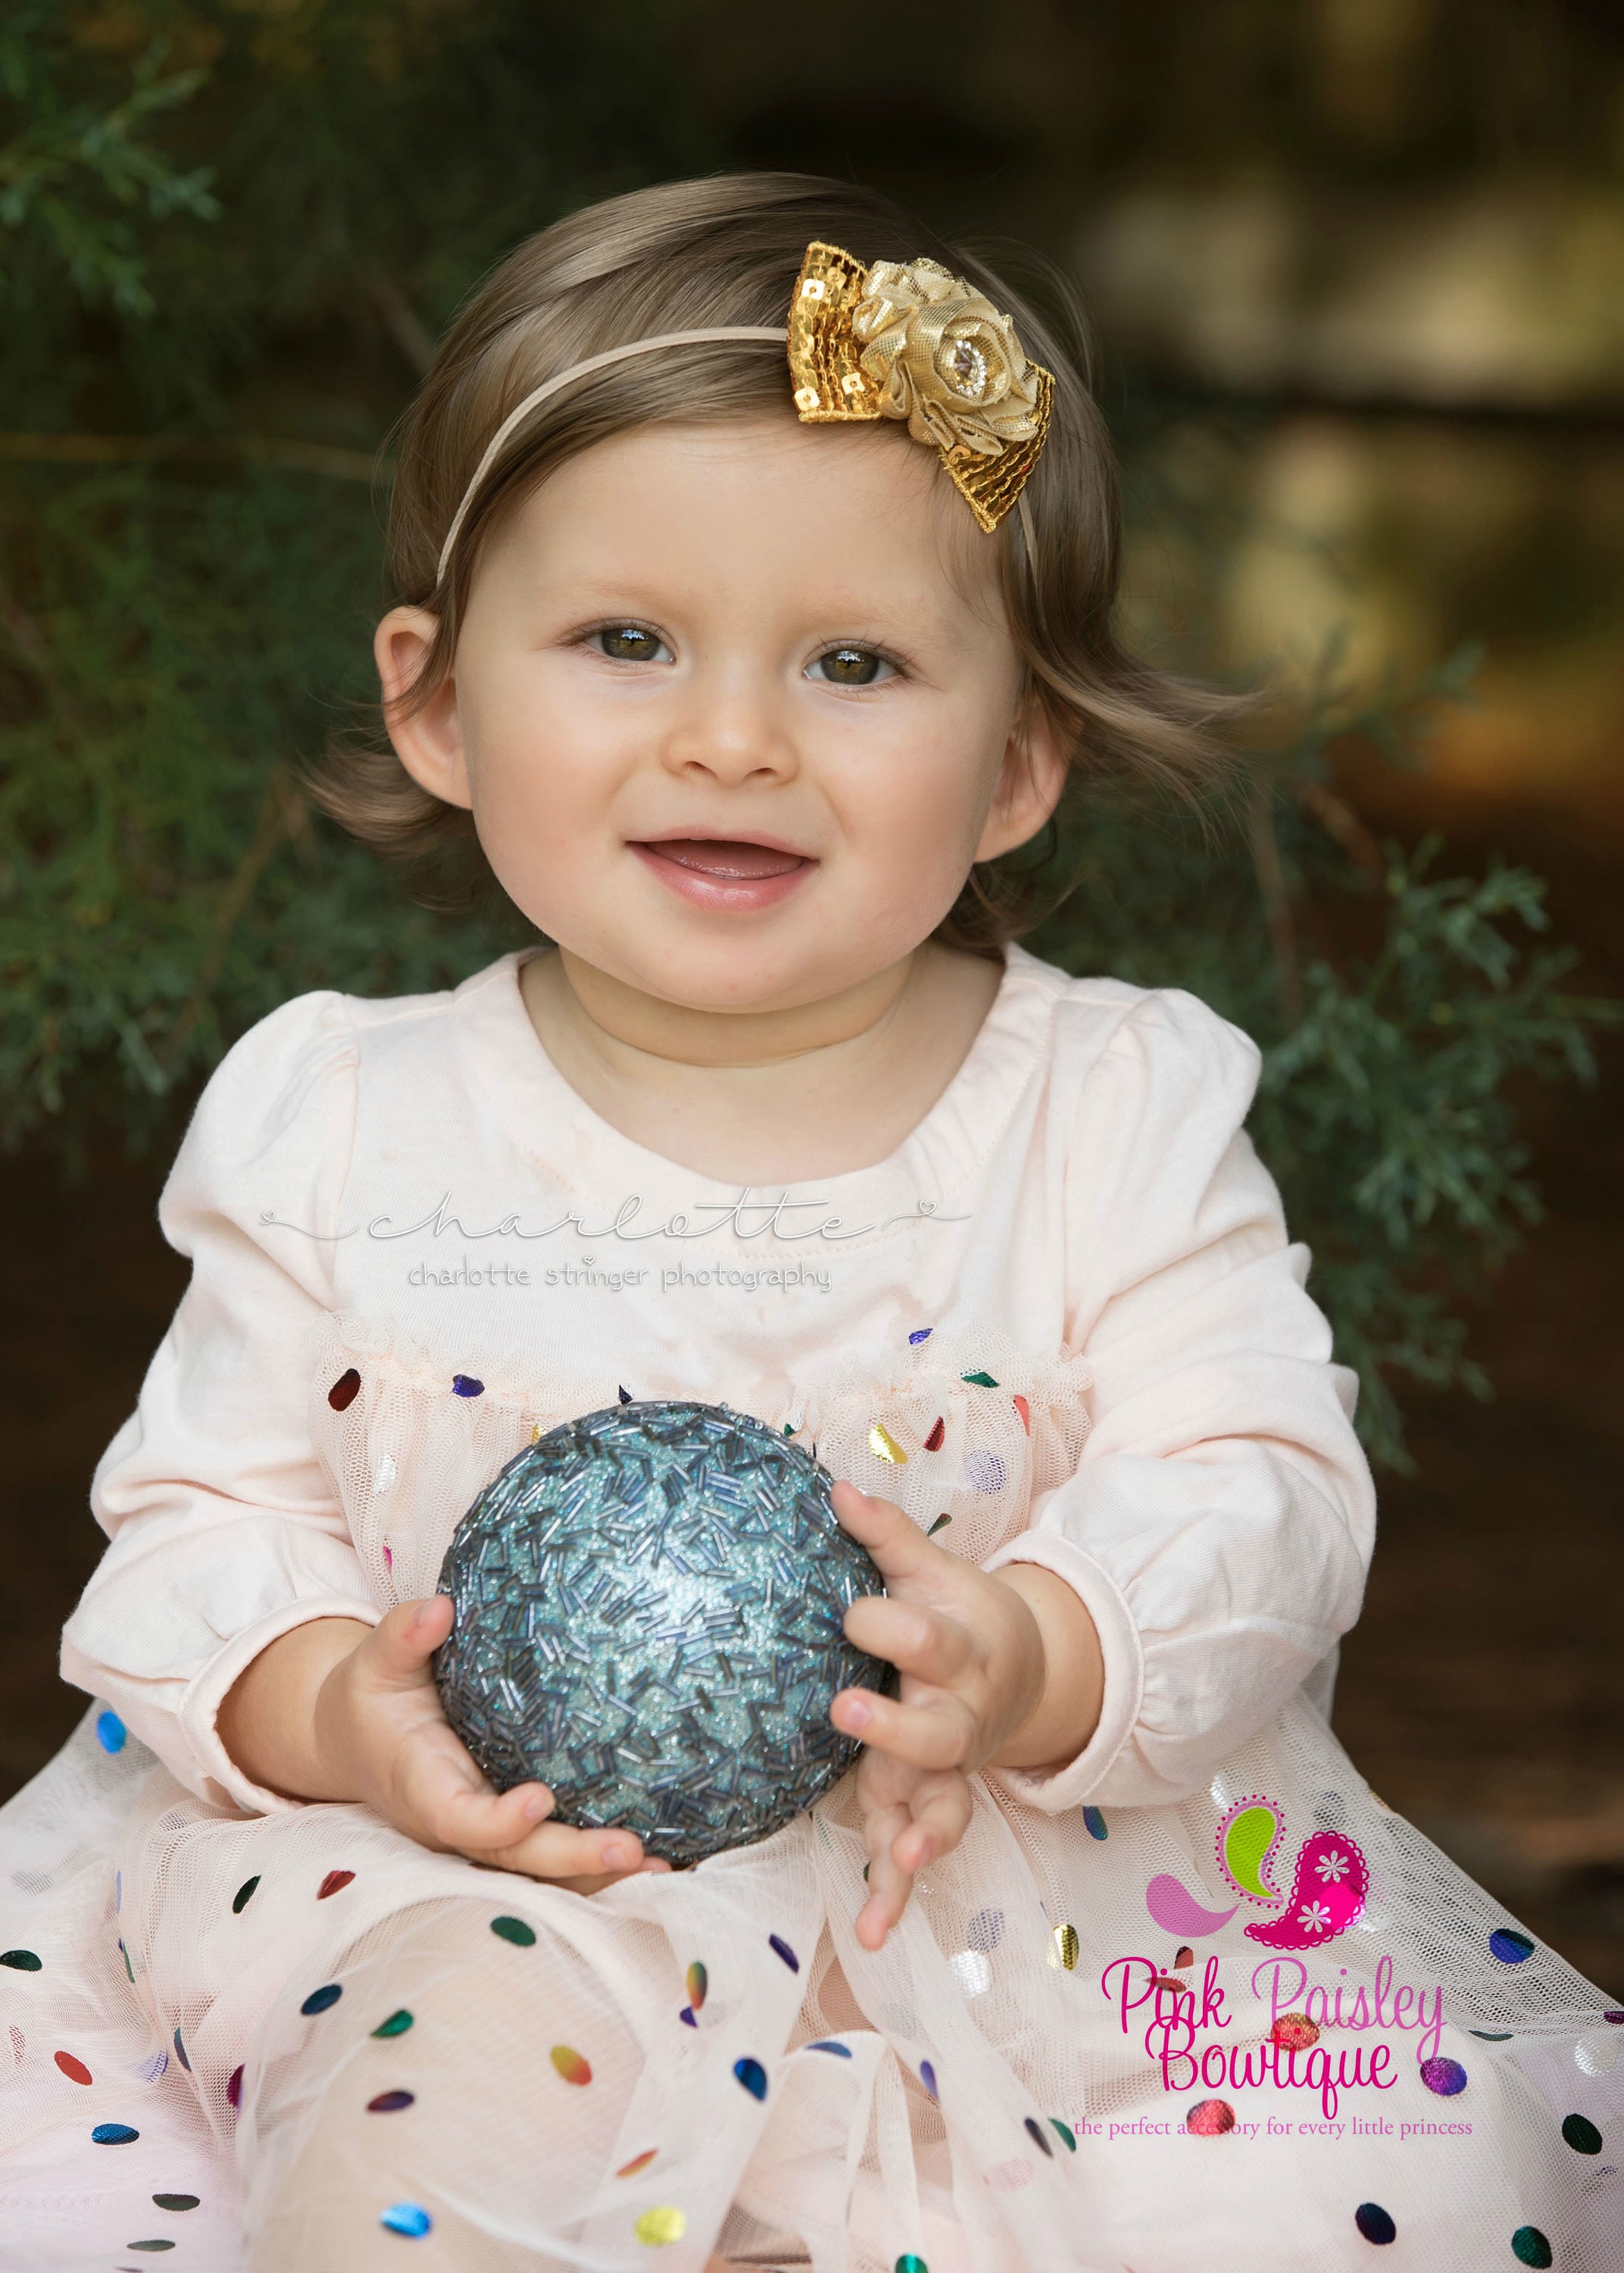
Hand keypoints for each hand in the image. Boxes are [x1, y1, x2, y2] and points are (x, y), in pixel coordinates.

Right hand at [221, 1602, 667, 1894]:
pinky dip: (598, 1864)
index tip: (541, 1798)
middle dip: (572, 1858)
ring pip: (540, 1868)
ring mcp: (484, 1836)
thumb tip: (439, 1608)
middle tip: (633, 1849)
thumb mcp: (376, 1662)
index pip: (459, 1818)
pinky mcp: (507, 1832)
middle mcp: (455, 1824)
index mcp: (421, 1787)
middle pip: (515, 1857)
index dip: (498, 1820)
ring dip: (598, 1873)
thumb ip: (402, 1636)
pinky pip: (552, 1857)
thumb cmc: (374, 1697)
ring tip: (661, 1863)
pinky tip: (657, 1856)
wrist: (358, 1741)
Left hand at [829, 1483, 1102, 1949]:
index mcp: (957, 1650)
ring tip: (899, 1858)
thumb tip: (833, 1486)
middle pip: (935, 1730)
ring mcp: (948, 1772)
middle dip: (894, 1727)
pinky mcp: (931, 1809)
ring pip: (941, 1809)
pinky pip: (917, 1856)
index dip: (887, 1623)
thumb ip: (885, 1536)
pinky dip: (894, 1897)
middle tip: (845, 1711)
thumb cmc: (958, 1613)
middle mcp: (958, 1716)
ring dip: (920, 1835)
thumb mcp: (932, 1571)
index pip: (924, 1635)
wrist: (1021, 1670)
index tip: (850, 1612)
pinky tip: (870, 1934)